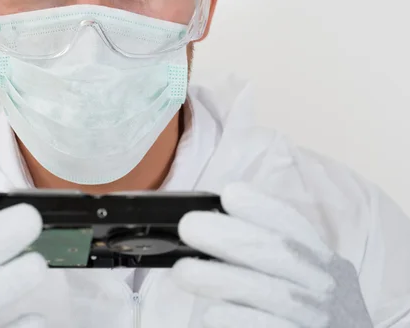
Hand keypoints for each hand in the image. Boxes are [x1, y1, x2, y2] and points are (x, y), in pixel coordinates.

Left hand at [172, 183, 372, 327]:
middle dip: (229, 237)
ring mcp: (319, 318)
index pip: (295, 225)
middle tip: (188, 227)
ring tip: (182, 272)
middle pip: (279, 253)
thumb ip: (272, 255)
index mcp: (324, 261)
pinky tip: (210, 314)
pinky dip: (237, 319)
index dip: (262, 207)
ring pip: (270, 292)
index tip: (229, 195)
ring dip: (221, 279)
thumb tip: (214, 229)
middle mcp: (326, 285)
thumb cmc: (312, 314)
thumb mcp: (309, 279)